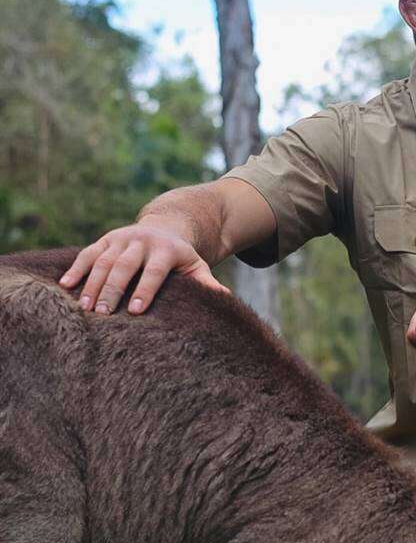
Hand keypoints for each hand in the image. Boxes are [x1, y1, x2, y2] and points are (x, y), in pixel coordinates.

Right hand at [59, 223, 229, 314]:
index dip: (145, 290)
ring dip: (92, 283)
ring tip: (85, 307)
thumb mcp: (196, 265)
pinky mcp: (105, 239)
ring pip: (103, 260)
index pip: (154, 272)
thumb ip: (206, 281)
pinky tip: (65, 286)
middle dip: (113, 290)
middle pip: (124, 266)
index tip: (136, 311)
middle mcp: (142, 242)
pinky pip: (87, 253)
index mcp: (166, 250)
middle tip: (103, 314)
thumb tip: (224, 297)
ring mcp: (121, 239)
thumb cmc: (181, 258)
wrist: (165, 228)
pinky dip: (75, 269)